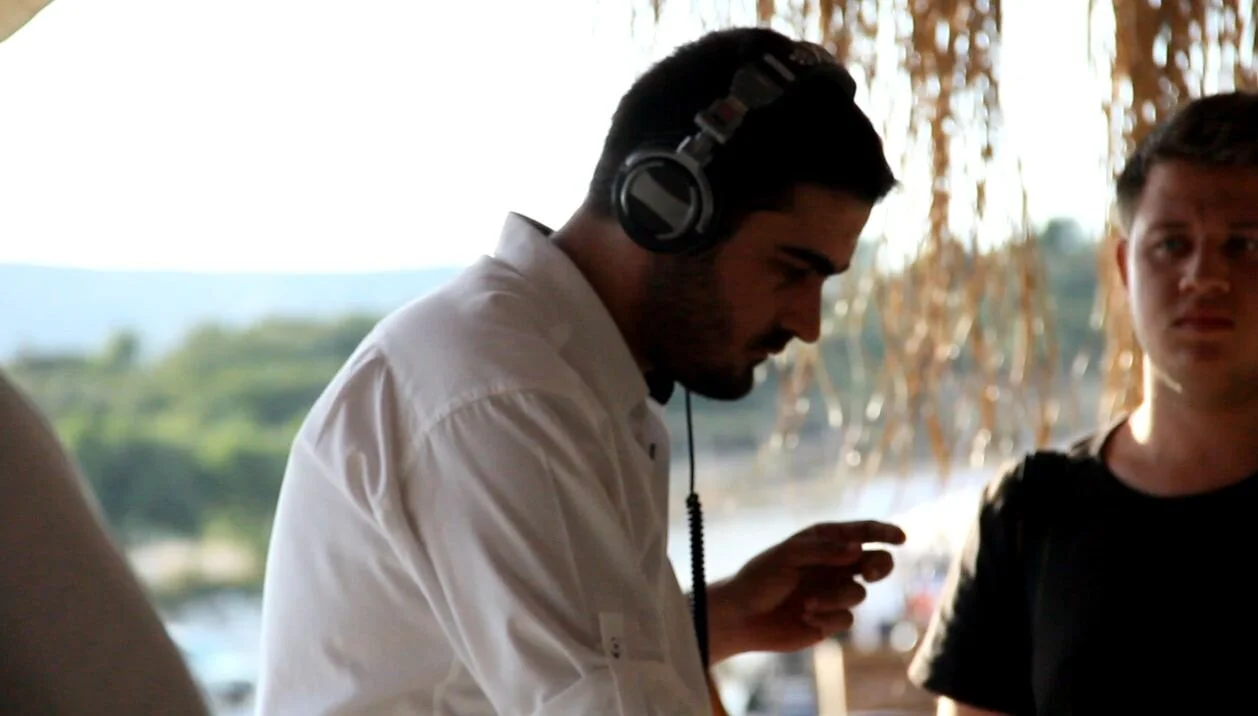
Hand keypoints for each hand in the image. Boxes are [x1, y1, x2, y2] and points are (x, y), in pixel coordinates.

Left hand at [705, 520, 904, 661]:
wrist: (742, 616)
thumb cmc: (760, 579)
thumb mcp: (788, 556)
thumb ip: (823, 550)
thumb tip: (859, 549)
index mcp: (824, 541)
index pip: (862, 532)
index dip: (885, 533)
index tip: (901, 538)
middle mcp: (834, 565)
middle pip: (876, 562)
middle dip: (880, 566)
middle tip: (869, 572)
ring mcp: (834, 592)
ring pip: (858, 593)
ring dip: (836, 597)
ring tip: (808, 602)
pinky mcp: (831, 619)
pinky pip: (846, 618)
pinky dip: (828, 617)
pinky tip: (805, 616)